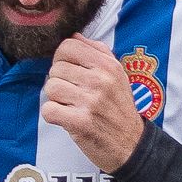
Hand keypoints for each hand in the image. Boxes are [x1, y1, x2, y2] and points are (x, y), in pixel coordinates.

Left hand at [43, 36, 143, 173]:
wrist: (132, 145)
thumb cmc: (120, 109)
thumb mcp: (117, 75)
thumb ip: (97, 52)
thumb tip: (75, 36)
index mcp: (107, 66)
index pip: (67, 46)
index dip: (61, 58)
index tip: (68, 72)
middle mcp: (100, 81)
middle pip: (56, 68)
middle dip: (60, 81)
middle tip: (72, 94)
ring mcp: (90, 101)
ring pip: (51, 88)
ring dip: (56, 99)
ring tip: (71, 106)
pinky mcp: (80, 122)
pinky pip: (49, 109)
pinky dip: (53, 115)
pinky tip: (66, 118)